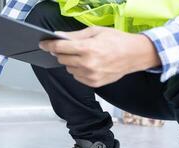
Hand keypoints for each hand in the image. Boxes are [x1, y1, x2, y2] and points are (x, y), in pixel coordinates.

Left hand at [39, 26, 160, 87]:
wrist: (135, 55)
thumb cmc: (117, 41)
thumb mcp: (95, 32)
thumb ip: (75, 36)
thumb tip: (58, 36)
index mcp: (88, 48)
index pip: (60, 47)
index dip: (49, 45)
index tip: (43, 44)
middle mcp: (88, 63)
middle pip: (62, 59)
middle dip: (62, 52)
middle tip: (69, 48)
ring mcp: (90, 75)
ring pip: (68, 68)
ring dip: (70, 62)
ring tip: (84, 56)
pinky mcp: (94, 83)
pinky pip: (76, 77)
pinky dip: (78, 70)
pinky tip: (88, 64)